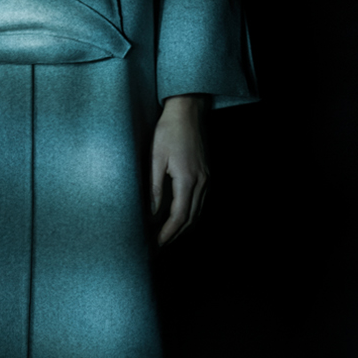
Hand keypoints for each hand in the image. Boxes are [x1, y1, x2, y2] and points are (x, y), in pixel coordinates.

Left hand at [151, 94, 208, 246]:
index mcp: (188, 179)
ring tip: (164, 238)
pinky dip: (188, 215)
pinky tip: (177, 218)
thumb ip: (154, 188)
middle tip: (156, 247)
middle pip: (190, 220)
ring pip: (196, 213)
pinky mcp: (206, 174)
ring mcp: (207, 178)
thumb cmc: (168, 130)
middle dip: (173, 236)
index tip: (155, 245)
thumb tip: (151, 213)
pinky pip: (199, 202)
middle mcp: (202, 182)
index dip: (167, 234)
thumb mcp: (155, 158)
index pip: (178, 217)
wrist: (188, 110)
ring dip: (181, 228)